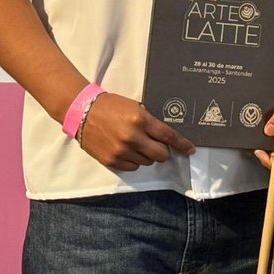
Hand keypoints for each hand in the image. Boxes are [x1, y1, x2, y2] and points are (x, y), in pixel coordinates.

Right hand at [77, 92, 195, 170]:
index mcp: (140, 120)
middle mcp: (132, 137)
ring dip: (147, 155)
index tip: (191, 149)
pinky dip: (134, 161)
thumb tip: (167, 137)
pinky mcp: (111, 160)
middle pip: (161, 154)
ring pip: (147, 162)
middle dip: (163, 151)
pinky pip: (133, 167)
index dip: (182, 144)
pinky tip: (127, 150)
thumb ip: (150, 122)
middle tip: (157, 145)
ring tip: (137, 144)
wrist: (83, 111)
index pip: (168, 136)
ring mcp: (121, 151)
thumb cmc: (111, 106)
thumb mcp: (135, 107)